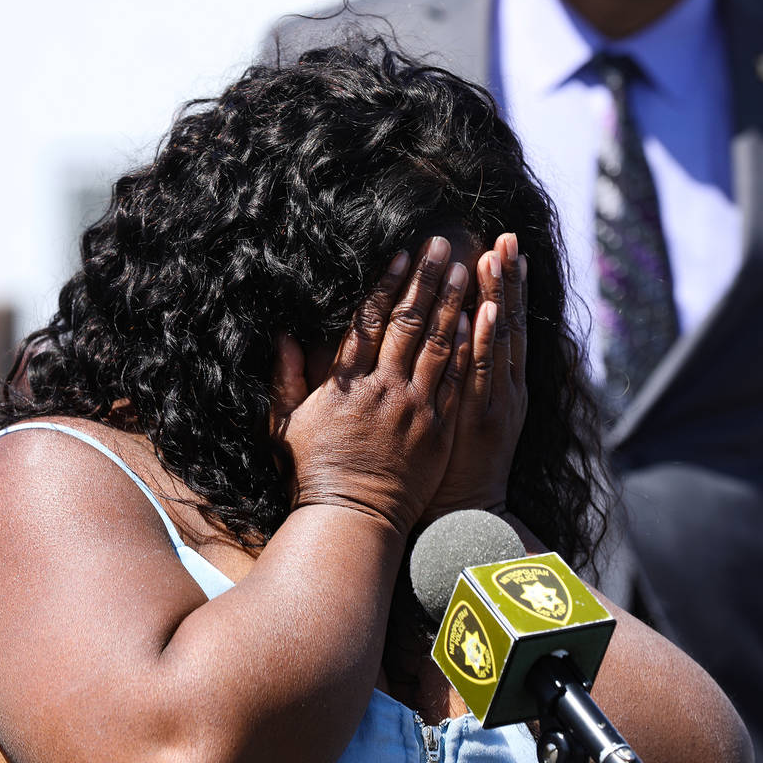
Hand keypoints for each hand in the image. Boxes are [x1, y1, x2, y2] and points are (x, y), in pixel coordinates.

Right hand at [271, 237, 471, 536]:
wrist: (352, 518)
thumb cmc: (314, 471)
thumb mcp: (287, 423)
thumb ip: (286, 378)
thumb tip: (283, 336)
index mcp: (346, 383)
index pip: (368, 322)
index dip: (387, 284)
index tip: (402, 253)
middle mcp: (383, 388)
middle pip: (408, 323)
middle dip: (427, 280)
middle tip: (444, 245)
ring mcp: (414, 408)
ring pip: (438, 345)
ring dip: (454, 304)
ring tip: (468, 271)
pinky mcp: (437, 431)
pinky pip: (455, 382)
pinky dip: (467, 350)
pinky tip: (479, 322)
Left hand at [424, 232, 527, 520]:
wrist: (463, 515)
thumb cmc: (449, 465)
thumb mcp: (461, 415)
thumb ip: (460, 376)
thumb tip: (448, 335)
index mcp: (498, 381)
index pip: (502, 321)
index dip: (504, 284)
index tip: (500, 245)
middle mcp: (503, 385)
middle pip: (507, 321)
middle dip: (507, 279)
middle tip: (508, 236)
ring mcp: (494, 400)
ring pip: (499, 339)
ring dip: (499, 296)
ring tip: (499, 256)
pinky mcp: (480, 419)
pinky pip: (480, 374)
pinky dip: (484, 342)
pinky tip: (483, 312)